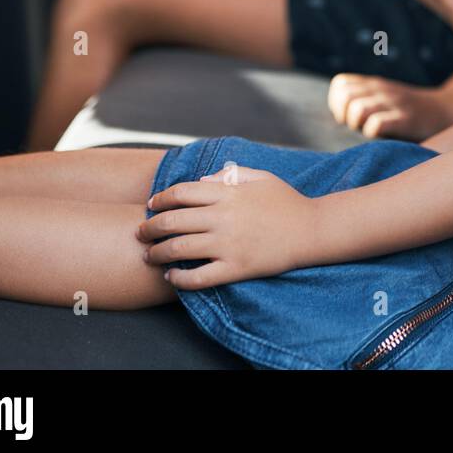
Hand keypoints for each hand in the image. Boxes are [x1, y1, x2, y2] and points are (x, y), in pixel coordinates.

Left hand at [139, 165, 317, 289]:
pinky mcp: (236, 269)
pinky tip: (172, 276)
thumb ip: (230, 174)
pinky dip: (179, 278)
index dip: (160, 199)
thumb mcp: (261, 177)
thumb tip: (201, 179)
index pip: (181, 193)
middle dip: (149, 227)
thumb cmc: (287, 201)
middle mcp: (223, 218)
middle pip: (172, 221)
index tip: (151, 205)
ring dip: (157, 253)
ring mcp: (228, 245)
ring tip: (149, 255)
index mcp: (228, 193)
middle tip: (140, 233)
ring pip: (178, 249)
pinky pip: (198, 277)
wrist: (312, 230)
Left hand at [327, 74, 452, 140]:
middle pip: (345, 95)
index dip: (338, 102)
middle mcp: (382, 90)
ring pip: (357, 108)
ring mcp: (394, 103)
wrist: (447, 110)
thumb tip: (339, 115)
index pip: (340, 83)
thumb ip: (363, 99)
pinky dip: (373, 132)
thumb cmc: (410, 111)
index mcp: (375, 84)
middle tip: (358, 125)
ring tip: (369, 129)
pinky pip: (376, 124)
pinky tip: (382, 135)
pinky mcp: (405, 119)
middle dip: (344, 114)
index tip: (349, 115)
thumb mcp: (385, 97)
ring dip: (357, 123)